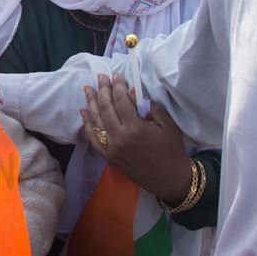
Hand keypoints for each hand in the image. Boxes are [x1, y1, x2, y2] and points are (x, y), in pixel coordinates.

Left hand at [80, 73, 192, 202]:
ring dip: (91, 103)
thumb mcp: (167, 125)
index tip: (116, 76)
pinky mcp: (107, 157)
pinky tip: (84, 112)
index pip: (121, 101)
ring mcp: (111, 149)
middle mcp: (119, 138)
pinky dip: (87, 124)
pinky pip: (93, 138)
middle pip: (105, 108)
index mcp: (135, 129)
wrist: (169, 179)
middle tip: (101, 77)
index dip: (118, 86)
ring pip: (96, 121)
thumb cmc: (172, 151)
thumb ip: (151, 108)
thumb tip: (134, 93)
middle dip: (102, 90)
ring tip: (87, 89)